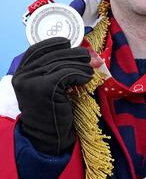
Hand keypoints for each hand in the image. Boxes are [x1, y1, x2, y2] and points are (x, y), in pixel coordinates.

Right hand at [12, 37, 92, 154]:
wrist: (49, 136)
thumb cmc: (51, 109)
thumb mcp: (46, 85)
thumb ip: (52, 68)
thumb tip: (75, 50)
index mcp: (21, 73)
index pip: (36, 50)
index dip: (53, 43)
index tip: (68, 42)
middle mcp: (23, 76)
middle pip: (52, 55)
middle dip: (73, 53)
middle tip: (87, 56)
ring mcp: (32, 82)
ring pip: (62, 64)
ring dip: (80, 64)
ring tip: (90, 68)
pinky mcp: (45, 88)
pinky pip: (67, 73)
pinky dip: (80, 73)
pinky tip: (87, 78)